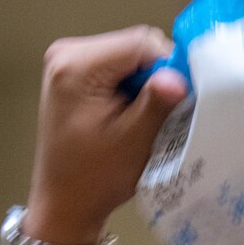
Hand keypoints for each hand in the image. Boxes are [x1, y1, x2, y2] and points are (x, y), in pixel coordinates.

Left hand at [24, 26, 189, 244]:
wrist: (64, 202)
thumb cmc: (93, 179)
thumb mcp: (133, 142)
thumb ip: (156, 103)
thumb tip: (179, 76)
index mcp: (77, 65)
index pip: (141, 42)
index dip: (168, 67)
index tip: (179, 99)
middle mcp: (67, 54)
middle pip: (135, 46)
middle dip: (155, 77)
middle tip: (157, 115)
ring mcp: (68, 61)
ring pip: (130, 56)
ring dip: (144, 84)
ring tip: (141, 119)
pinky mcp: (75, 72)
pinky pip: (118, 67)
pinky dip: (132, 88)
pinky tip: (129, 115)